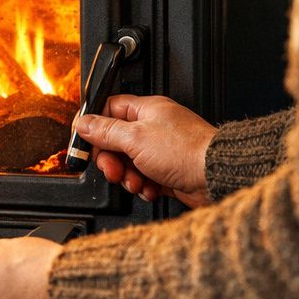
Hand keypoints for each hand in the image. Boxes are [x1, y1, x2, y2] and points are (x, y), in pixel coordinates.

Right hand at [74, 94, 215, 207]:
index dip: (95, 126)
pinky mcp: (168, 172)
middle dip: (111, 159)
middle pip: (116, 141)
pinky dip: (144, 186)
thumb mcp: (135, 138)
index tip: (86, 143)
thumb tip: (82, 123)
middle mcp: (154, 128)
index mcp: (146, 111)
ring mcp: (162, 150)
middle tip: (113, 169)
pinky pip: (145, 179)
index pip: (110, 110)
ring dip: (127, 176)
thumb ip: (105, 131)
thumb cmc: (186, 151)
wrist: (216, 176)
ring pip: (129, 163)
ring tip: (136, 181)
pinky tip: (150, 188)